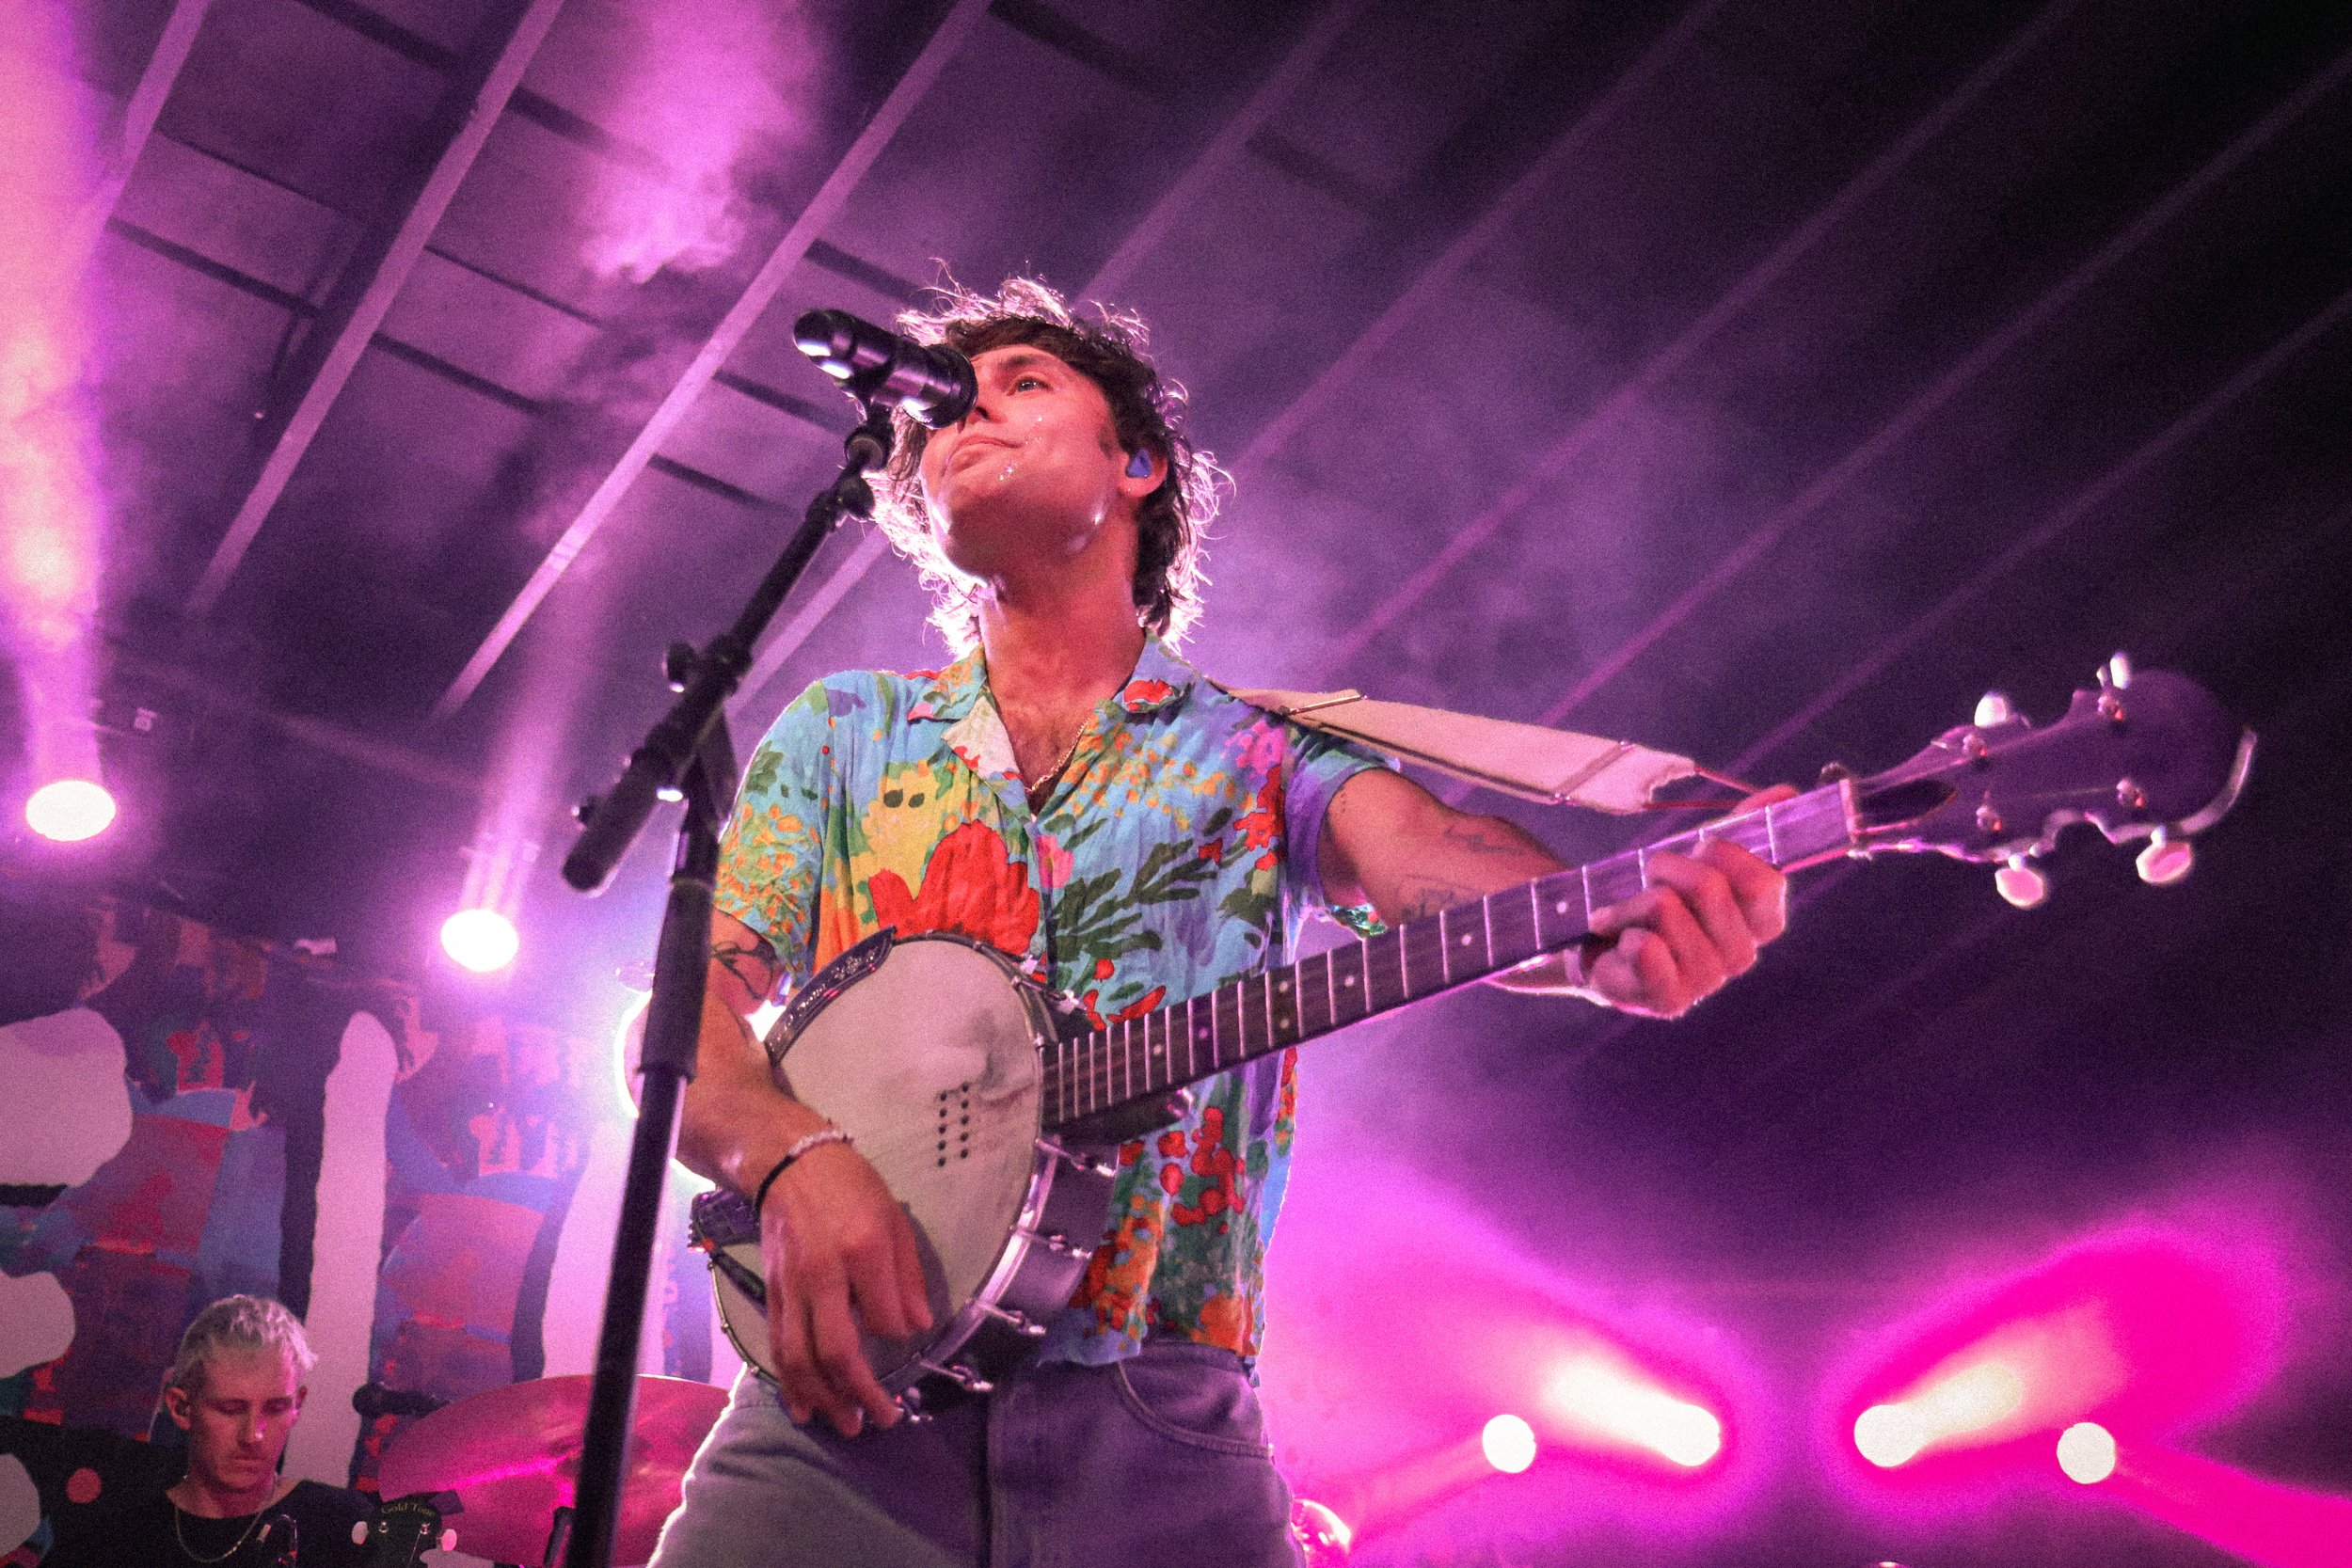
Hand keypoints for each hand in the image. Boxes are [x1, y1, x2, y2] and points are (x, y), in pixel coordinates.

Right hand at [757, 1141, 933, 1435]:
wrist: (789, 1164)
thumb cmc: (852, 1188)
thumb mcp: (894, 1220)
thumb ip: (906, 1277)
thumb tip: (917, 1327)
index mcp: (861, 1251)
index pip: (882, 1317)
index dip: (896, 1338)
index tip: (904, 1340)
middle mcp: (822, 1276)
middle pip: (834, 1351)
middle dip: (857, 1394)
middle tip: (878, 1421)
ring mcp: (791, 1288)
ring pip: (800, 1358)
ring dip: (822, 1399)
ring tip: (844, 1426)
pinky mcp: (772, 1293)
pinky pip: (779, 1347)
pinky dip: (790, 1382)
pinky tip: (803, 1406)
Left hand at [1583, 786, 1794, 1017]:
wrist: (1605, 947)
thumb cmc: (1660, 902)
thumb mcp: (1699, 860)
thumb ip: (1744, 829)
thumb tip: (1787, 792)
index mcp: (1760, 922)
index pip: (1764, 880)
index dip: (1726, 852)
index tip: (1699, 847)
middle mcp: (1741, 955)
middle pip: (1709, 885)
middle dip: (1667, 867)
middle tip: (1652, 877)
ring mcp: (1707, 981)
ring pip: (1665, 908)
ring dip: (1633, 900)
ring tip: (1628, 912)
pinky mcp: (1670, 1000)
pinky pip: (1646, 947)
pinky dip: (1621, 928)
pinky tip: (1620, 940)